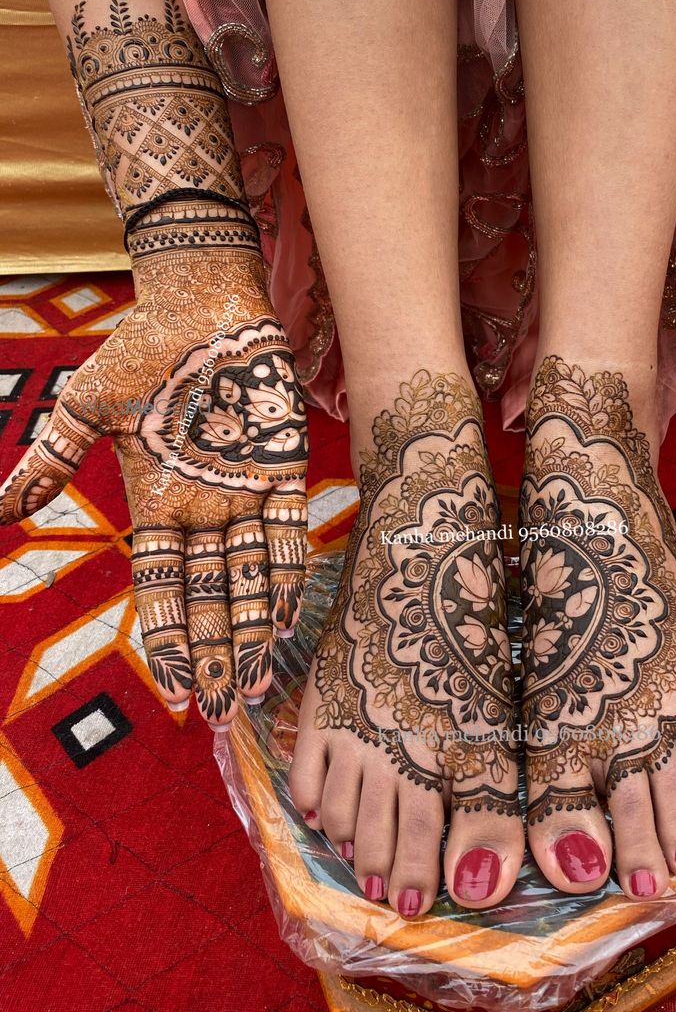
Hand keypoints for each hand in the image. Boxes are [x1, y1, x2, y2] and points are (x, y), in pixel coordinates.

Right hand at [0, 246, 308, 728]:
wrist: (201, 303)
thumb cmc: (142, 350)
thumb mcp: (88, 408)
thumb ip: (52, 459)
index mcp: (157, 502)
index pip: (161, 585)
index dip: (166, 635)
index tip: (169, 688)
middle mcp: (205, 508)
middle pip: (209, 595)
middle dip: (211, 652)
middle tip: (218, 708)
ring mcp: (246, 490)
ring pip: (249, 575)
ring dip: (249, 628)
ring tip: (251, 682)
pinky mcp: (284, 466)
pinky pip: (287, 528)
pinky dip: (284, 570)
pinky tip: (282, 615)